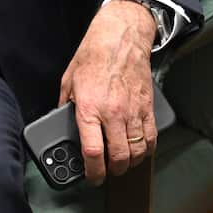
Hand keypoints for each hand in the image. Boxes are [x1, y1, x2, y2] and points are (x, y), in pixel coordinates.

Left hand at [58, 0, 158, 183]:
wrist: (120, 38)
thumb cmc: (94, 55)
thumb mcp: (68, 80)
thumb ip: (65, 104)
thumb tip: (62, 120)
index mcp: (89, 107)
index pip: (93, 151)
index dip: (92, 171)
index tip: (91, 176)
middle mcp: (112, 112)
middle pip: (119, 157)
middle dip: (112, 171)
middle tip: (107, 171)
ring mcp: (133, 111)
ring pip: (137, 151)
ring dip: (130, 163)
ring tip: (122, 163)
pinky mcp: (147, 107)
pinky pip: (150, 138)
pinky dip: (145, 150)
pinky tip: (138, 151)